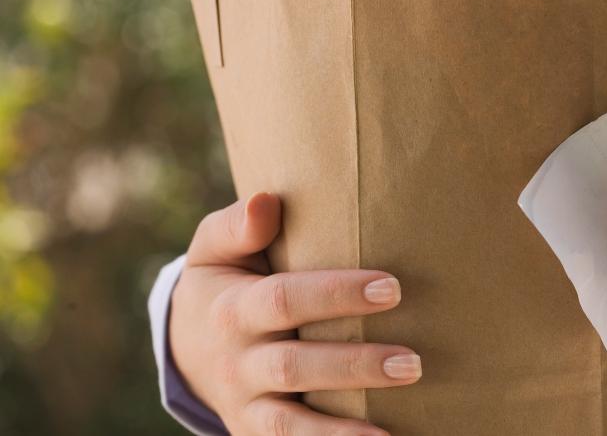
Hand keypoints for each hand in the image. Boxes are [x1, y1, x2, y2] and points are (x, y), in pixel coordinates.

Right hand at [170, 193, 416, 434]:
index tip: (391, 287)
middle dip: (354, 365)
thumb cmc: (224, 281)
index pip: (286, 300)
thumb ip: (237, 225)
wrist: (187, 344)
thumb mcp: (214, 248)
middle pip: (295, 366)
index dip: (336, 295)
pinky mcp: (254, 431)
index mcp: (234, 308)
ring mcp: (245, 403)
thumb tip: (266, 201)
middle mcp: (238, 361)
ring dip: (345, 428)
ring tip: (395, 423)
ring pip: (292, 422)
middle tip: (413, 361)